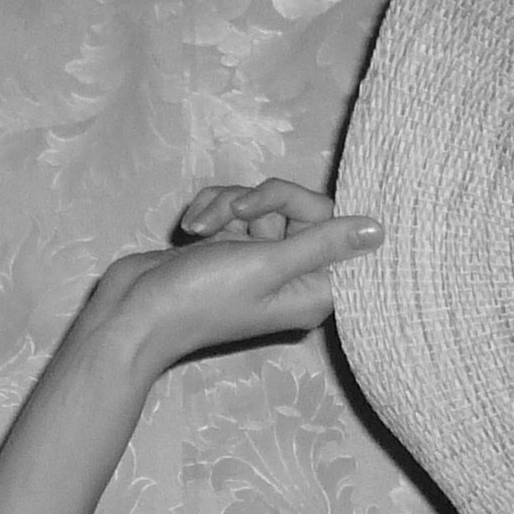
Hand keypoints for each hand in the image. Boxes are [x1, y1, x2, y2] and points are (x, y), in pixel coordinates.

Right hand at [82, 179, 380, 374]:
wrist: (133, 311)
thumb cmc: (201, 298)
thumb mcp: (267, 265)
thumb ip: (324, 244)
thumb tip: (379, 231)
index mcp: (315, 290)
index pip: (336, 229)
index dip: (308, 210)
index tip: (280, 211)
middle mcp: (294, 275)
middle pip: (299, 208)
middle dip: (259, 202)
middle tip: (233, 219)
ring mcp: (261, 260)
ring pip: (262, 204)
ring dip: (228, 205)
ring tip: (202, 230)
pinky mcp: (232, 246)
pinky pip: (235, 208)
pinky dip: (212, 210)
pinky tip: (191, 230)